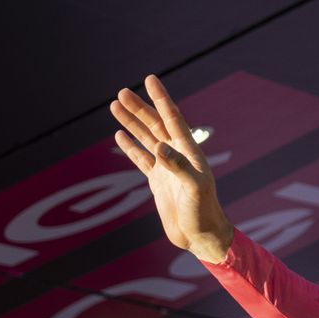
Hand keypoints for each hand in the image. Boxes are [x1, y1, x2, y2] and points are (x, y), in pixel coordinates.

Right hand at [110, 75, 233, 262]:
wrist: (200, 237)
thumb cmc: (203, 213)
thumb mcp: (193, 189)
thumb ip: (178, 167)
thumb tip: (160, 148)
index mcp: (190, 153)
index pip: (173, 120)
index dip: (162, 100)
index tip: (150, 79)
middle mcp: (178, 157)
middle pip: (156, 126)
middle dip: (140, 109)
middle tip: (121, 92)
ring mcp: (167, 168)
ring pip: (147, 139)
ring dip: (132, 122)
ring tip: (115, 105)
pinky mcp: (159, 182)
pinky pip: (142, 159)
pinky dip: (131, 147)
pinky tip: (120, 135)